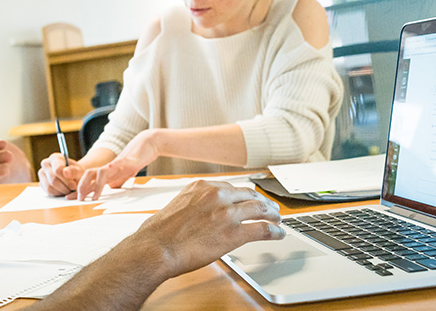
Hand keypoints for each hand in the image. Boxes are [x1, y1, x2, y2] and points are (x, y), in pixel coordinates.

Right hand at [37, 153, 84, 196]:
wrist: (72, 176)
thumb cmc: (75, 172)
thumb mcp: (78, 171)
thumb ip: (73, 171)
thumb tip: (65, 173)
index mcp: (55, 157)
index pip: (57, 170)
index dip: (66, 180)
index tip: (74, 184)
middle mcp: (45, 164)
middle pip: (53, 180)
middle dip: (65, 187)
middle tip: (72, 189)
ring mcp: (42, 174)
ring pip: (50, 187)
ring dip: (61, 191)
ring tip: (69, 189)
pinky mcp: (41, 183)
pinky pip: (48, 192)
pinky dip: (57, 194)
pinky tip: (63, 191)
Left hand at [76, 130, 158, 199]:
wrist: (146, 144)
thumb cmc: (135, 160)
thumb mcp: (124, 175)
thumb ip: (116, 182)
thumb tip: (110, 190)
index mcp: (107, 173)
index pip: (89, 181)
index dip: (78, 190)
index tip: (68, 198)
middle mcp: (108, 168)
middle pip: (89, 175)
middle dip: (82, 187)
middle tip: (79, 199)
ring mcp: (117, 164)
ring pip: (102, 172)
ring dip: (96, 185)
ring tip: (93, 197)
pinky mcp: (128, 160)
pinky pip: (119, 163)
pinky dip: (114, 166)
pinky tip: (109, 167)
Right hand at [136, 180, 284, 277]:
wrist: (157, 248)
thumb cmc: (159, 233)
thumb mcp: (176, 207)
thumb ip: (193, 206)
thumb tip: (199, 214)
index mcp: (201, 186)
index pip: (231, 187)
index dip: (244, 194)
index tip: (249, 198)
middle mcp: (216, 194)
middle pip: (249, 194)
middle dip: (262, 202)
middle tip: (270, 208)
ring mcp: (227, 213)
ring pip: (260, 209)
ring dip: (272, 215)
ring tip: (278, 220)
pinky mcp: (234, 233)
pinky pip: (262, 229)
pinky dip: (274, 232)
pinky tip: (278, 234)